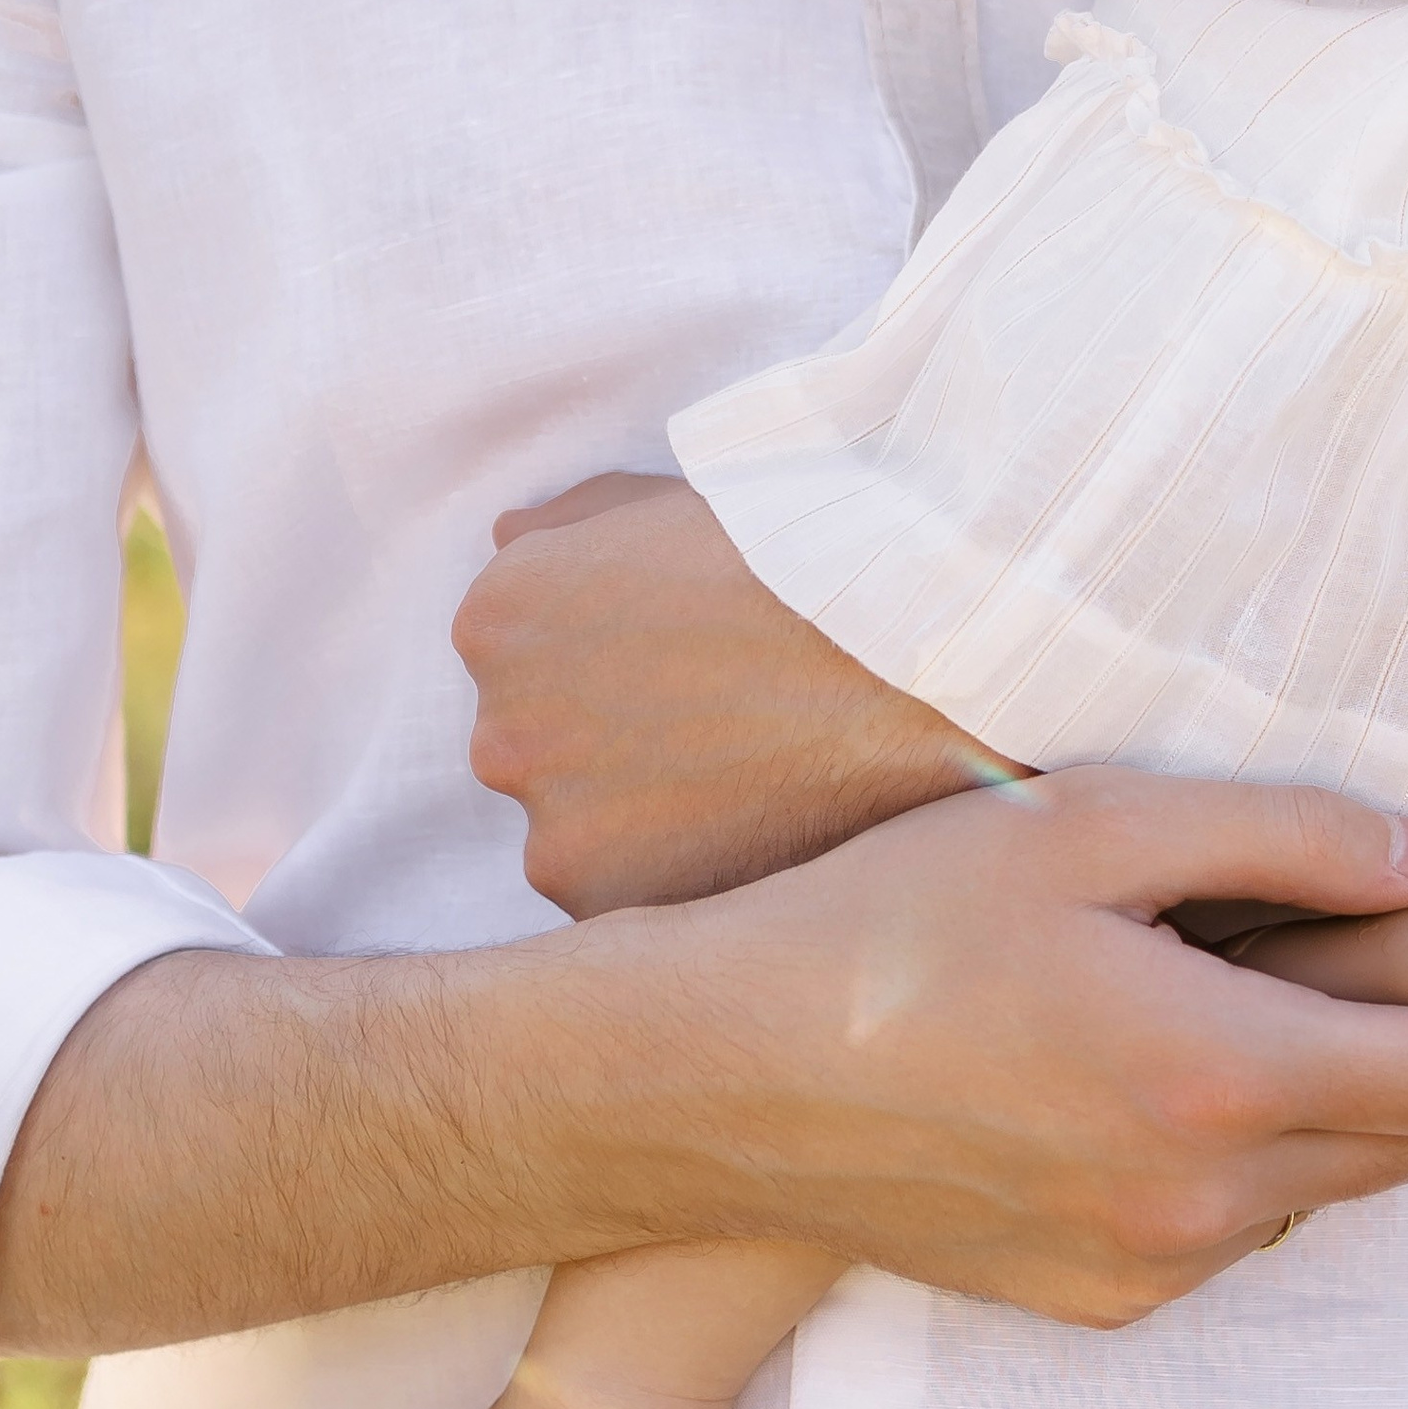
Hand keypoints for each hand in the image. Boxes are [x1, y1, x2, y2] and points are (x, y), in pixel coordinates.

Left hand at [459, 477, 992, 911]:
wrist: (907, 643)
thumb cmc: (801, 554)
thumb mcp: (671, 502)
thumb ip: (571, 526)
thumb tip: (504, 542)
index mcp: (499, 616)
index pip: (522, 655)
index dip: (612, 656)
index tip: (688, 658)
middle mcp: (501, 726)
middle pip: (544, 747)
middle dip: (616, 740)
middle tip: (726, 724)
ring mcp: (551, 826)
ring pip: (582, 833)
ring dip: (644, 819)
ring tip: (752, 779)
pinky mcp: (610, 906)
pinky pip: (628, 901)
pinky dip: (679, 877)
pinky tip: (755, 834)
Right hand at [593, 765, 1407, 1321]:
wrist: (725, 1074)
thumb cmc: (903, 917)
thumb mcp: (1097, 823)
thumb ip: (1288, 833)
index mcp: (1221, 1076)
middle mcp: (1204, 1203)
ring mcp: (1146, 1267)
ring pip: (1329, 1190)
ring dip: (1358, 1094)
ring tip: (1300, 972)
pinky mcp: (1091, 1298)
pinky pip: (1237, 1228)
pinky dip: (1265, 1145)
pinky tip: (1193, 1050)